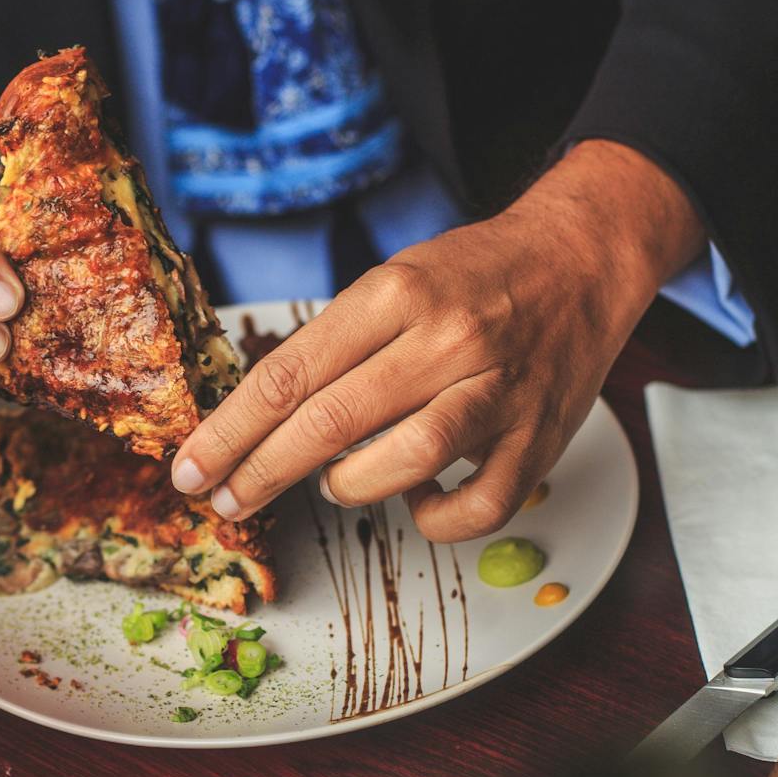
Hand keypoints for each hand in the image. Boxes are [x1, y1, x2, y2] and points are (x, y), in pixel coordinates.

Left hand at [171, 142, 705, 542]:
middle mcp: (448, 338)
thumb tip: (259, 419)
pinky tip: (417, 501)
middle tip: (226, 501)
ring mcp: (498, 390)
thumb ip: (337, 344)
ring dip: (349, 487)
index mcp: (398, 292)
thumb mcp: (396, 279)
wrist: (585, 256)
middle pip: (332, 423)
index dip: (232, 431)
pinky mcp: (539, 438)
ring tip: (335, 483)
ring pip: (405, 462)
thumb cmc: (476, 274)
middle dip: (263, 472)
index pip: (292, 372)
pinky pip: (477, 506)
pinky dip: (435, 520)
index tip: (192, 469)